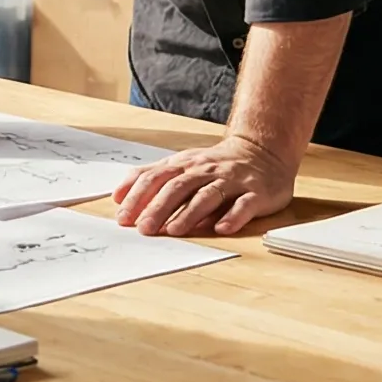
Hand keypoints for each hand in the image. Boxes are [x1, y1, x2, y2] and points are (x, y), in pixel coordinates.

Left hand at [112, 134, 297, 236]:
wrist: (262, 151)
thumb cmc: (215, 164)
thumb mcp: (181, 165)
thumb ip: (152, 177)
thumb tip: (119, 197)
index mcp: (184, 165)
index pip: (155, 178)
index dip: (137, 197)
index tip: (123, 216)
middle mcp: (205, 171)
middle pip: (178, 188)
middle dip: (158, 208)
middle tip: (144, 228)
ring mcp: (231, 181)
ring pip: (208, 196)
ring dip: (190, 214)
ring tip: (175, 230)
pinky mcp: (255, 193)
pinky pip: (244, 205)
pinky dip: (232, 217)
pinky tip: (221, 228)